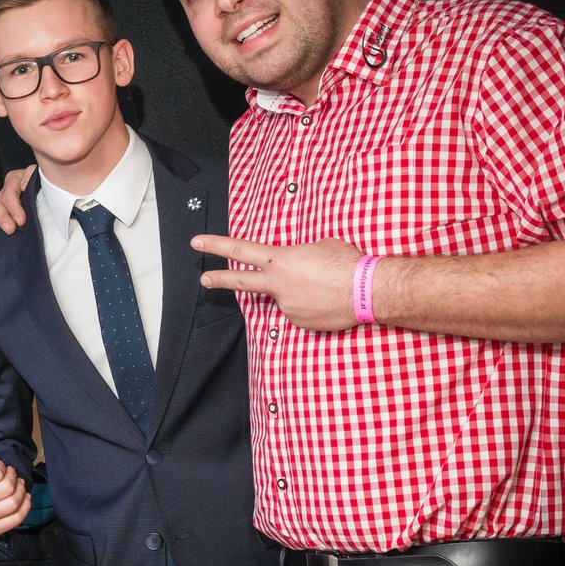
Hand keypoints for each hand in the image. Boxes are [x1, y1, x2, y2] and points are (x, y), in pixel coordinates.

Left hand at [191, 234, 365, 330]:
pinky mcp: (299, 322)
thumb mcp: (320, 246)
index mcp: (279, 260)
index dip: (216, 245)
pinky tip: (328, 300)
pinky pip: (301, 311)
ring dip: (301, 292)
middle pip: (241, 282)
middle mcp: (277, 285)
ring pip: (286, 297)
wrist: (366, 290)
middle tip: (204, 279)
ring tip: (326, 286)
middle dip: (220, 279)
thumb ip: (299, 255)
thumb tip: (297, 264)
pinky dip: (311, 305)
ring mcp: (286, 306)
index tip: (197, 243)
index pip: (240, 250)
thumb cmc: (346, 263)